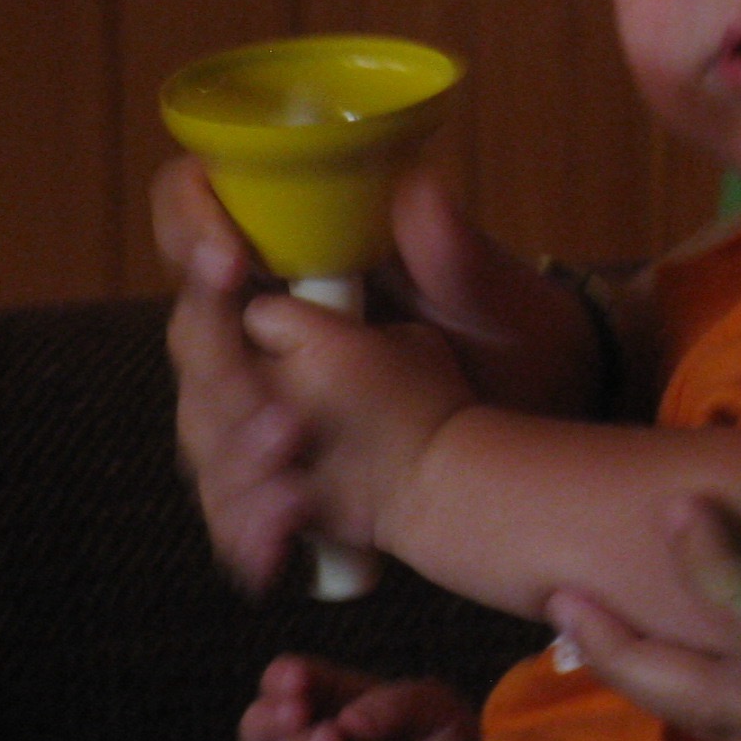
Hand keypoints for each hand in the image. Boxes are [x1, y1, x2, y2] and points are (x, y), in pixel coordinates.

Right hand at [157, 154, 607, 591]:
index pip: (201, 223)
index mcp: (305, 271)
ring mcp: (265, 409)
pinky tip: (281, 552)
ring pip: (203, 433)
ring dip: (236, 469)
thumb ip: (452, 252)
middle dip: (224, 385)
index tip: (228, 258)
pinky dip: (249, 532)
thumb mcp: (494, 293)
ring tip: (294, 497)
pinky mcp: (279, 478)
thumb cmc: (519, 333)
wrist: (549, 415)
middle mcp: (269, 340)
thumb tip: (419, 187)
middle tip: (287, 425)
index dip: (190, 228)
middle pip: (194, 346)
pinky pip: (233, 507)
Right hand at [239, 655, 478, 740]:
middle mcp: (314, 739)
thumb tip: (346, 722)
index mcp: (336, 699)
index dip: (282, 679)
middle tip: (298, 714)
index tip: (298, 681)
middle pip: (257, 727)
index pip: (287, 681)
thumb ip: (396, 706)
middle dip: (270, 719)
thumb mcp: (435, 712)